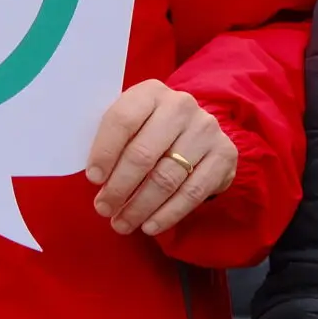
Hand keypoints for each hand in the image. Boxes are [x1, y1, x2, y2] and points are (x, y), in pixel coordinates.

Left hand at [85, 80, 236, 236]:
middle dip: (119, 188)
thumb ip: (113, 141)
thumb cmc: (150, 130)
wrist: (195, 131)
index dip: (105, 152)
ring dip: (140, 207)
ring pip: (166, 178)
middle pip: (143, 153)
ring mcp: (205, 129)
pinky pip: (192, 192)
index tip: (94, 179)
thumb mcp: (131, 124)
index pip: (122, 120)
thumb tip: (95, 178)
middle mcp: (181, 106)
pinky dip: (168, 214)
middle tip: (103, 209)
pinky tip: (150, 226)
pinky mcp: (224, 154)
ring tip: (122, 223)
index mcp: (150, 92)